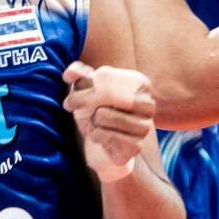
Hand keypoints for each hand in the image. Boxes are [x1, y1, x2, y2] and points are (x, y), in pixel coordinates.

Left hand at [63, 61, 156, 180]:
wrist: (103, 141)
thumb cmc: (96, 109)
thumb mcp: (86, 88)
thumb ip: (78, 74)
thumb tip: (70, 73)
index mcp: (140, 84)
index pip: (106, 77)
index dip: (83, 87)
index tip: (72, 99)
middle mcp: (147, 104)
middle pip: (106, 94)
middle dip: (85, 102)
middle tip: (78, 110)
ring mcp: (144, 126)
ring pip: (102, 116)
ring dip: (92, 121)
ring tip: (98, 123)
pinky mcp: (136, 146)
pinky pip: (103, 135)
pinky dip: (95, 135)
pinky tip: (101, 136)